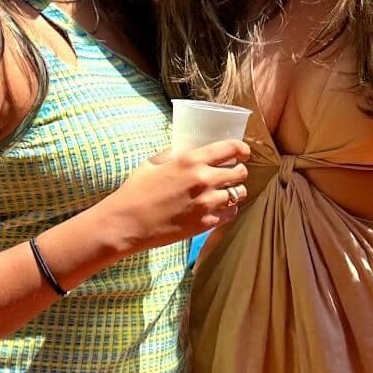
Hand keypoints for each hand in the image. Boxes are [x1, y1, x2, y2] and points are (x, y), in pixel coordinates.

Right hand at [107, 139, 250, 251]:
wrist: (128, 222)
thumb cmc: (136, 190)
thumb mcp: (154, 162)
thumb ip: (175, 154)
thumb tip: (186, 148)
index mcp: (191, 160)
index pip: (231, 149)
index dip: (242, 149)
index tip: (243, 152)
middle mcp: (204, 180)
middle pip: (240, 173)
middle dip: (239, 171)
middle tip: (233, 173)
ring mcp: (207, 203)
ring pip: (239, 194)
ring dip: (235, 192)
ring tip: (226, 192)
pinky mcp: (205, 223)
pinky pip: (230, 214)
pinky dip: (228, 210)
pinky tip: (219, 208)